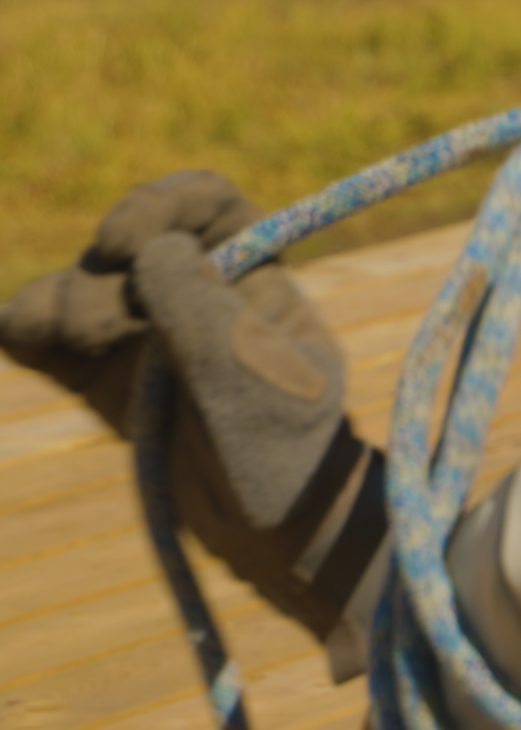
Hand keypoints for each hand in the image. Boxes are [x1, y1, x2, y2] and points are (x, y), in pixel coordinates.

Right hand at [1, 171, 388, 648]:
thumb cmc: (285, 452)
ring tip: (88, 345)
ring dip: (68, 306)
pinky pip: (41, 330)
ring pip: (78, 284)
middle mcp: (195, 290)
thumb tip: (156, 249)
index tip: (125, 243)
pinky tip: (30, 337)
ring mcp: (141, 330)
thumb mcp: (252, 383)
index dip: (159, 203)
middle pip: (127, 238)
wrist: (267, 529)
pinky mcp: (96, 373)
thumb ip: (203, 315)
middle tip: (107, 323)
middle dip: (106, 273)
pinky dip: (26, 325)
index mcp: (254, 274)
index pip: (203, 201)